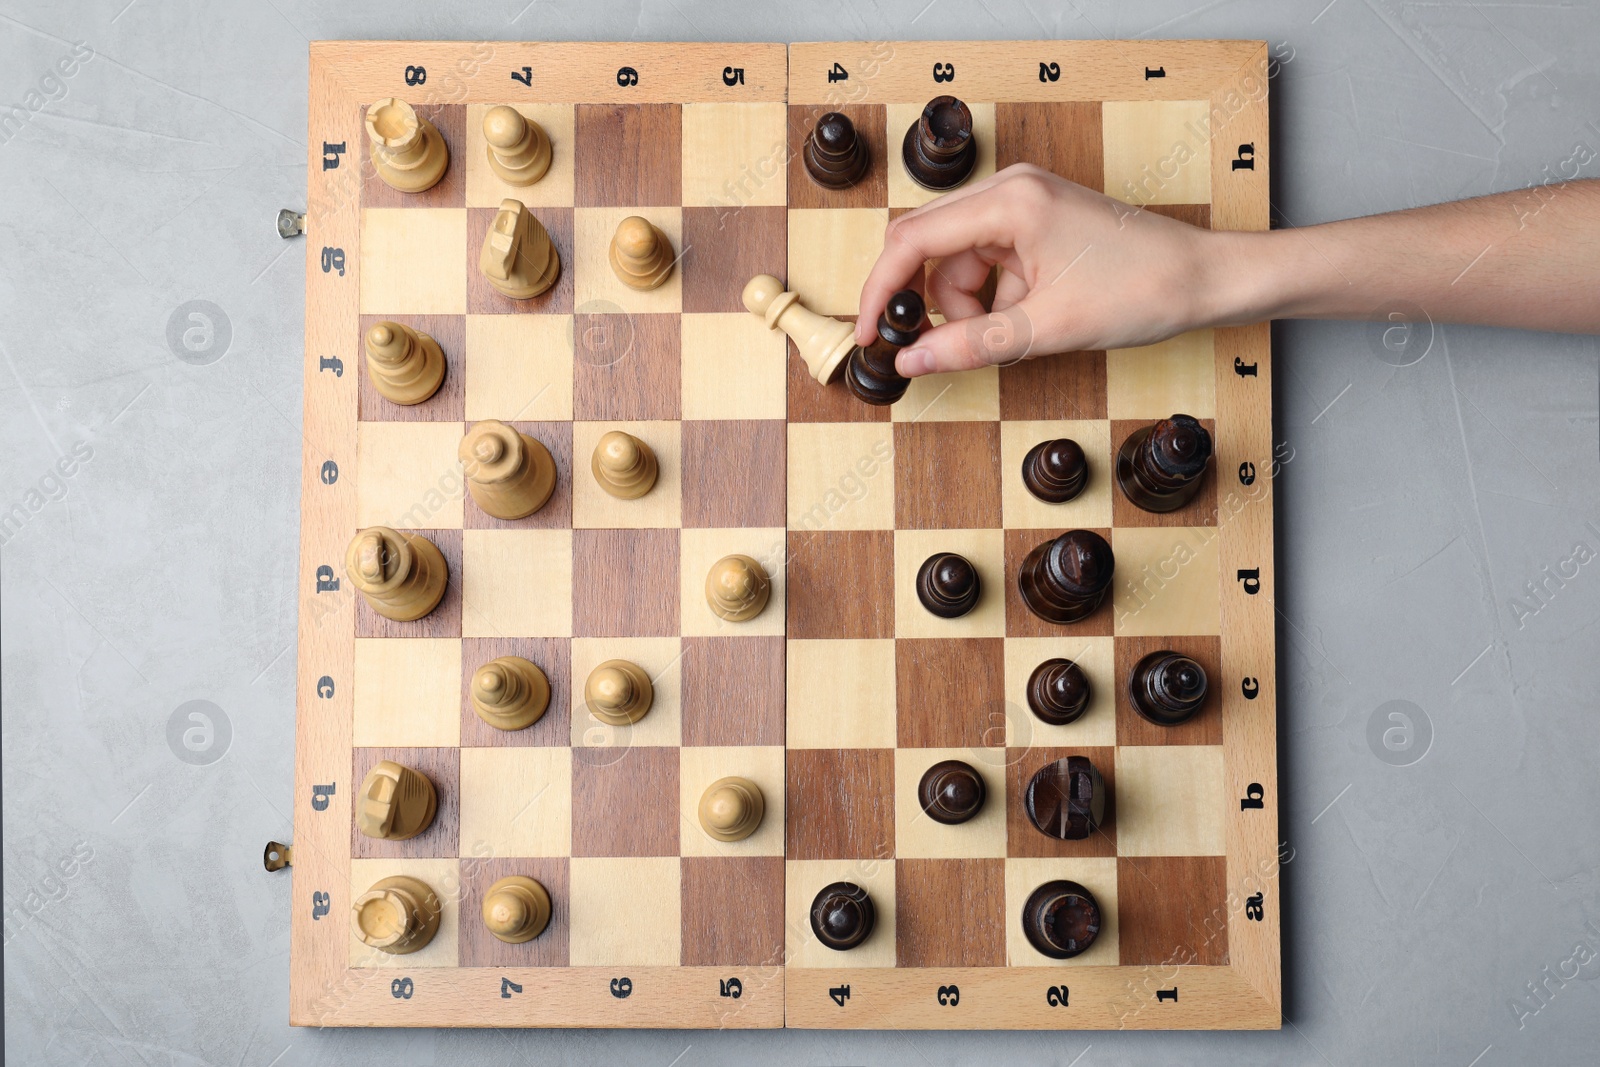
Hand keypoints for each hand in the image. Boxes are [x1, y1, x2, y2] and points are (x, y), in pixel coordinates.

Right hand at [855, 164, 1245, 376]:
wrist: (1204, 280)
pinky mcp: (1036, 222)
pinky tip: (1026, 320)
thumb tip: (910, 361)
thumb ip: (969, 345)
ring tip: (1011, 336)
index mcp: (1010, 201)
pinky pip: (988, 263)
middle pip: (928, 247)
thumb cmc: (1144, 289)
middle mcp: (1010, 190)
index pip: (912, 240)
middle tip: (933, 347)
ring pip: (957, 262)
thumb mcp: (1046, 328)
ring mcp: (1024, 203)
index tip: (870, 332)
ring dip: (966, 307)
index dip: (880, 290)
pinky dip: (993, 300)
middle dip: (926, 301)